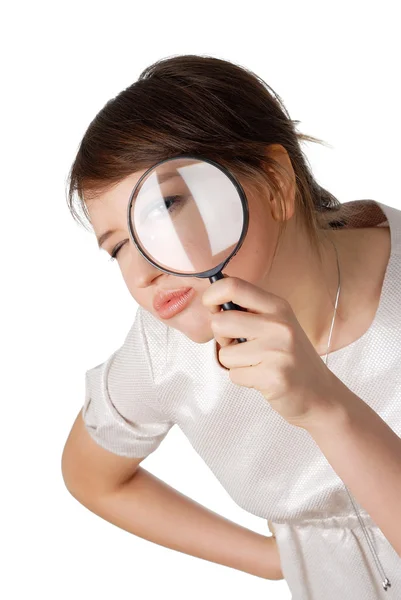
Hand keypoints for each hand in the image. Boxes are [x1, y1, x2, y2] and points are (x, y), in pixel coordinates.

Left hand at [202, 275, 344, 430]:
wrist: (320, 393)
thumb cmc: (290, 357)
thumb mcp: (276, 323)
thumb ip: (248, 309)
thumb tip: (212, 295)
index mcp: (277, 306)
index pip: (233, 286)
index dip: (212, 295)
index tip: (212, 307)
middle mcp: (279, 324)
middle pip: (220, 321)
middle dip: (222, 338)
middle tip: (240, 345)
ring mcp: (278, 351)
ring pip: (225, 353)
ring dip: (234, 363)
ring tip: (257, 364)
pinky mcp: (274, 376)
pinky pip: (234, 375)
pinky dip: (243, 379)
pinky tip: (262, 378)